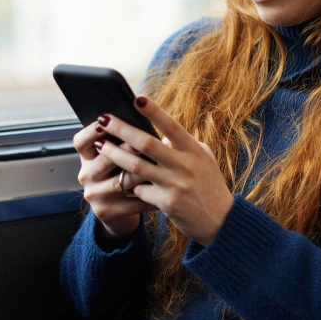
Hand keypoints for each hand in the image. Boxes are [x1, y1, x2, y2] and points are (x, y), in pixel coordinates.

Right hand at [73, 119, 153, 242]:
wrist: (118, 212)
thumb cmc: (122, 175)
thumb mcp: (116, 159)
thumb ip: (124, 142)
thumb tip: (145, 124)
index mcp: (87, 158)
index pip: (81, 141)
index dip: (91, 131)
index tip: (104, 120)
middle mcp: (86, 175)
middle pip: (104, 160)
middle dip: (125, 150)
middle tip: (144, 142)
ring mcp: (95, 195)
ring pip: (121, 181)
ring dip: (141, 173)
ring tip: (160, 166)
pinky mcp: (107, 211)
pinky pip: (132, 202)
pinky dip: (151, 196)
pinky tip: (166, 190)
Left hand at [95, 95, 233, 245]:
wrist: (220, 220)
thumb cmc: (209, 185)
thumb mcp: (204, 159)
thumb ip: (184, 145)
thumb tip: (163, 135)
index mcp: (194, 150)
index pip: (171, 126)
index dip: (154, 111)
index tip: (137, 98)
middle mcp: (185, 165)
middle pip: (146, 143)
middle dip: (121, 129)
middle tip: (103, 120)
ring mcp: (175, 184)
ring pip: (136, 165)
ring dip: (114, 154)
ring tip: (100, 145)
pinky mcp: (167, 203)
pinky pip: (140, 190)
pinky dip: (130, 185)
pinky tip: (122, 181)